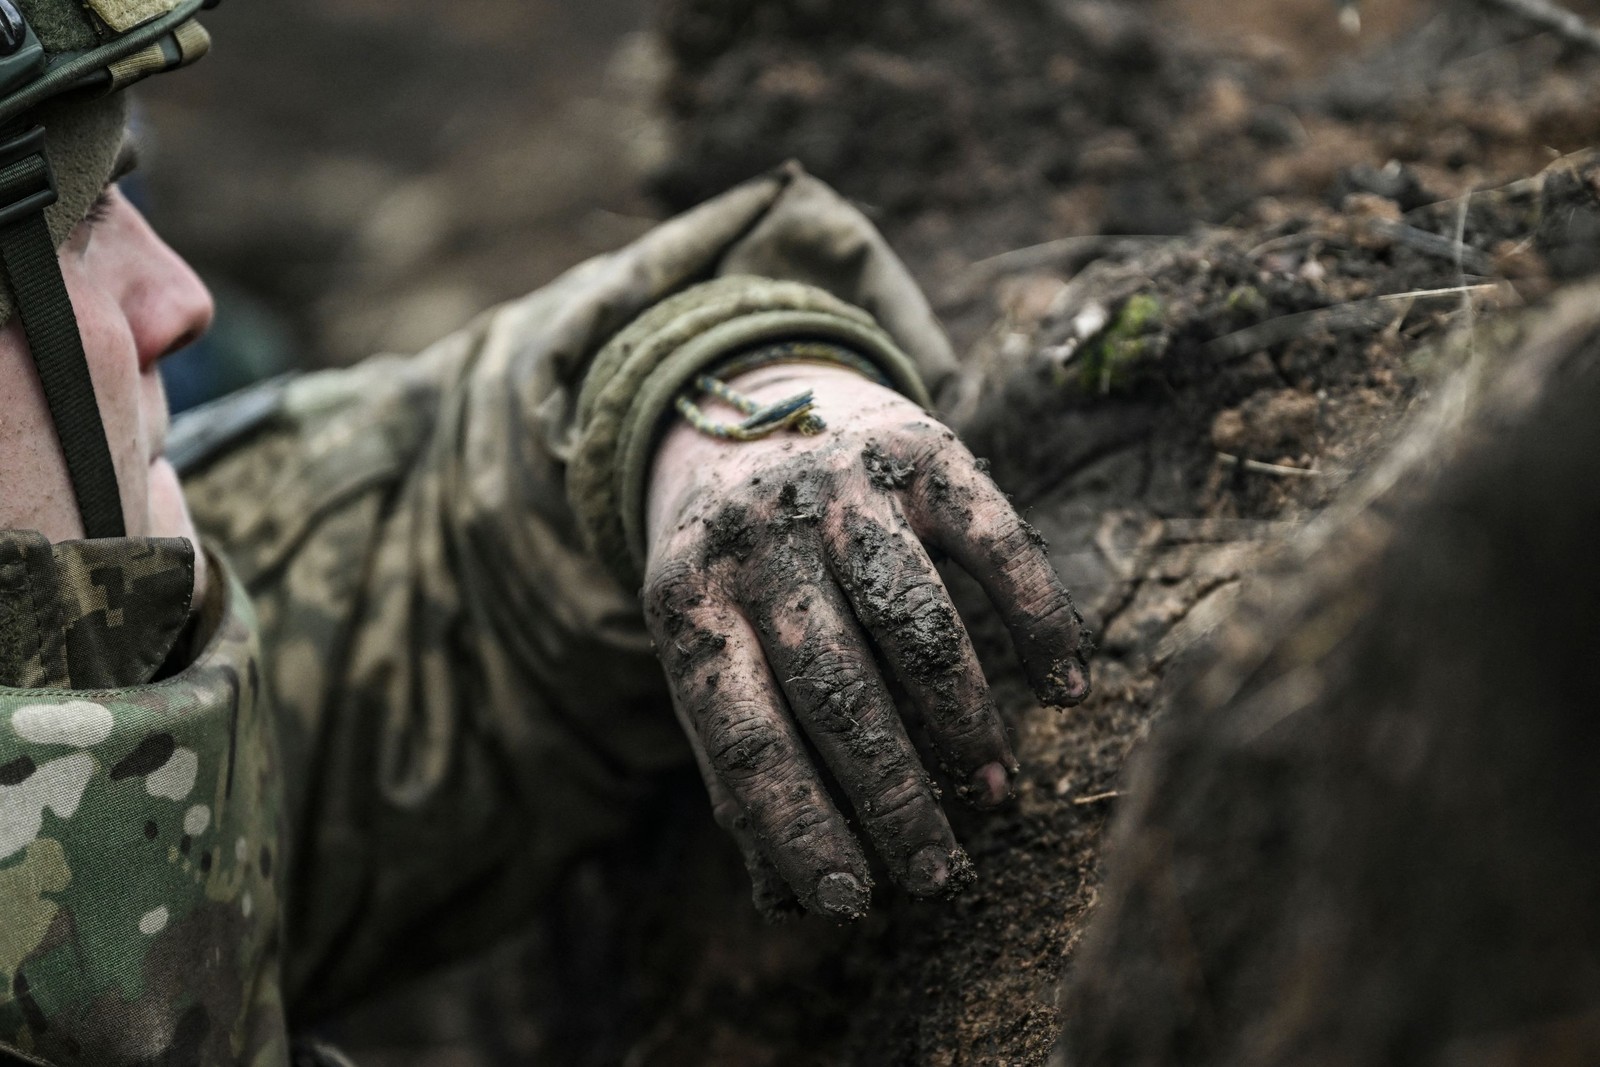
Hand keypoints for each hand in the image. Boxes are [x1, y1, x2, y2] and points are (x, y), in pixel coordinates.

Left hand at [644, 364, 1090, 918]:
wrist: (750, 403)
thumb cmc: (734, 569)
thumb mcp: (705, 646)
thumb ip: (734, 759)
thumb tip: (787, 897)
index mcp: (686, 598)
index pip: (744, 734)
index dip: (799, 824)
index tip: (852, 901)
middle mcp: (760, 538)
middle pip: (836, 689)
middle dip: (895, 796)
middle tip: (940, 874)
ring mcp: (843, 486)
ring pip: (916, 624)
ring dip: (965, 723)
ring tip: (993, 795)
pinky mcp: (923, 451)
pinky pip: (997, 544)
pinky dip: (1041, 621)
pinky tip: (1069, 690)